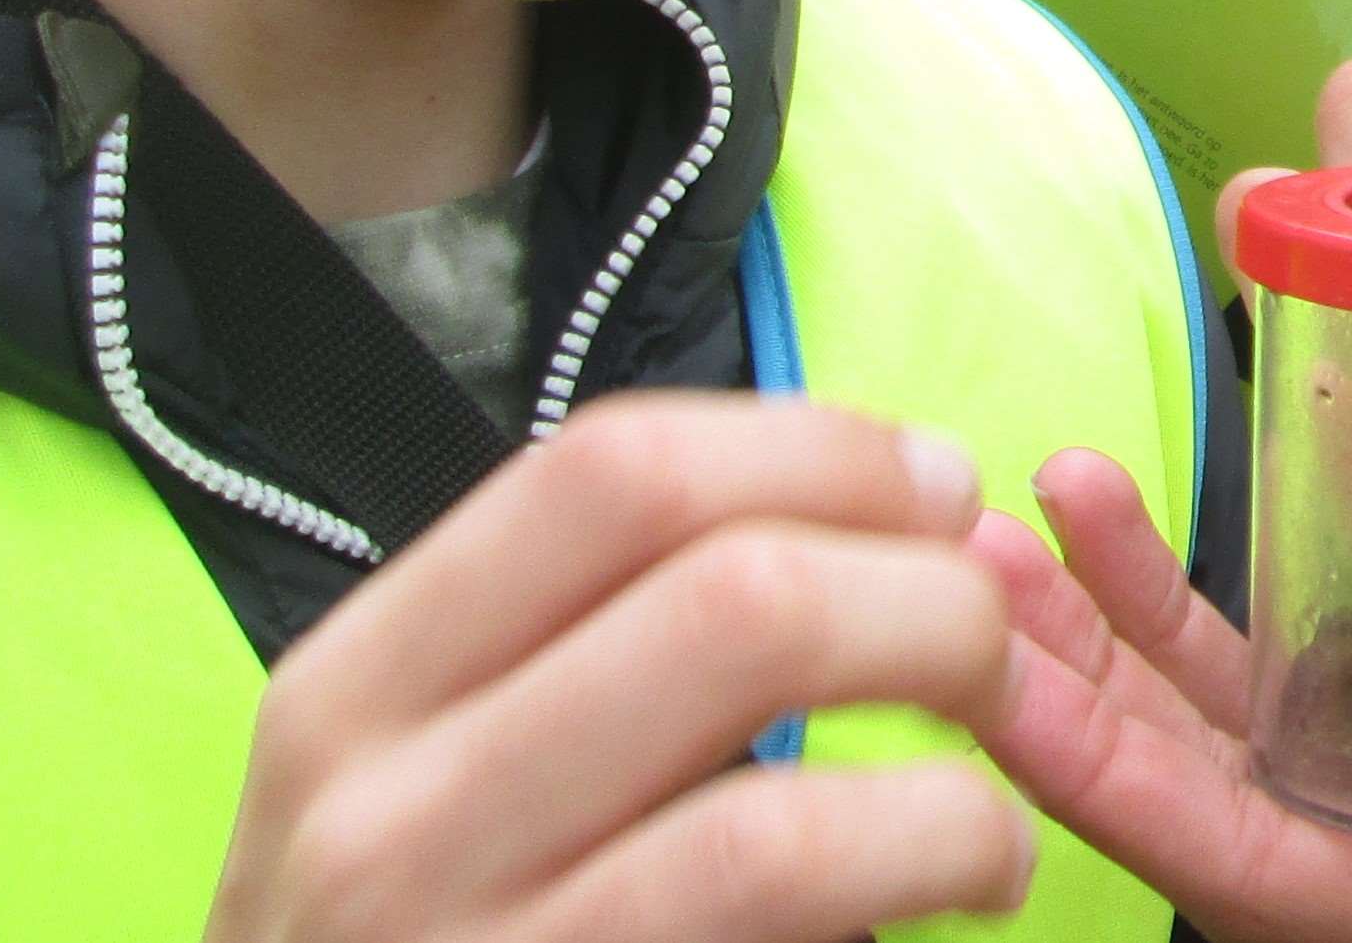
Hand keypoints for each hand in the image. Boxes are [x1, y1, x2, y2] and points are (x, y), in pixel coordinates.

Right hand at [205, 393, 1033, 942]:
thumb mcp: (423, 781)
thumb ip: (591, 646)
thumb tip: (866, 508)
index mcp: (355, 692)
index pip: (615, 473)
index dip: (825, 453)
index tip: (941, 489)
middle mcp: (381, 825)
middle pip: (734, 605)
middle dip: (930, 604)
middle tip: (995, 656)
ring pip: (776, 824)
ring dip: (953, 803)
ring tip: (993, 830)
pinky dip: (907, 907)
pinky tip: (951, 905)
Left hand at [981, 453, 1351, 942]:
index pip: (1257, 870)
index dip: (1112, 776)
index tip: (990, 664)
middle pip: (1227, 783)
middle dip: (1079, 674)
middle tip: (957, 543)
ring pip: (1286, 705)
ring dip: (1155, 612)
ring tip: (1053, 485)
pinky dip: (1305, 567)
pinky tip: (1240, 477)